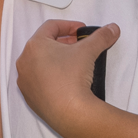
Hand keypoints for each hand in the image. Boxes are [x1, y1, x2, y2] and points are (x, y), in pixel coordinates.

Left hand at [14, 19, 118, 136]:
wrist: (69, 112)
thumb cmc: (72, 78)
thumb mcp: (89, 51)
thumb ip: (101, 36)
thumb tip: (112, 29)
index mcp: (34, 45)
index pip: (51, 26)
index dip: (68, 25)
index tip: (81, 30)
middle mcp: (25, 61)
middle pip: (44, 44)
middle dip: (63, 42)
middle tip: (78, 45)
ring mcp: (25, 81)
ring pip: (39, 63)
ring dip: (55, 59)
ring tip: (72, 62)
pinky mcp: (29, 97)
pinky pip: (39, 81)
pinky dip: (50, 76)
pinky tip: (64, 80)